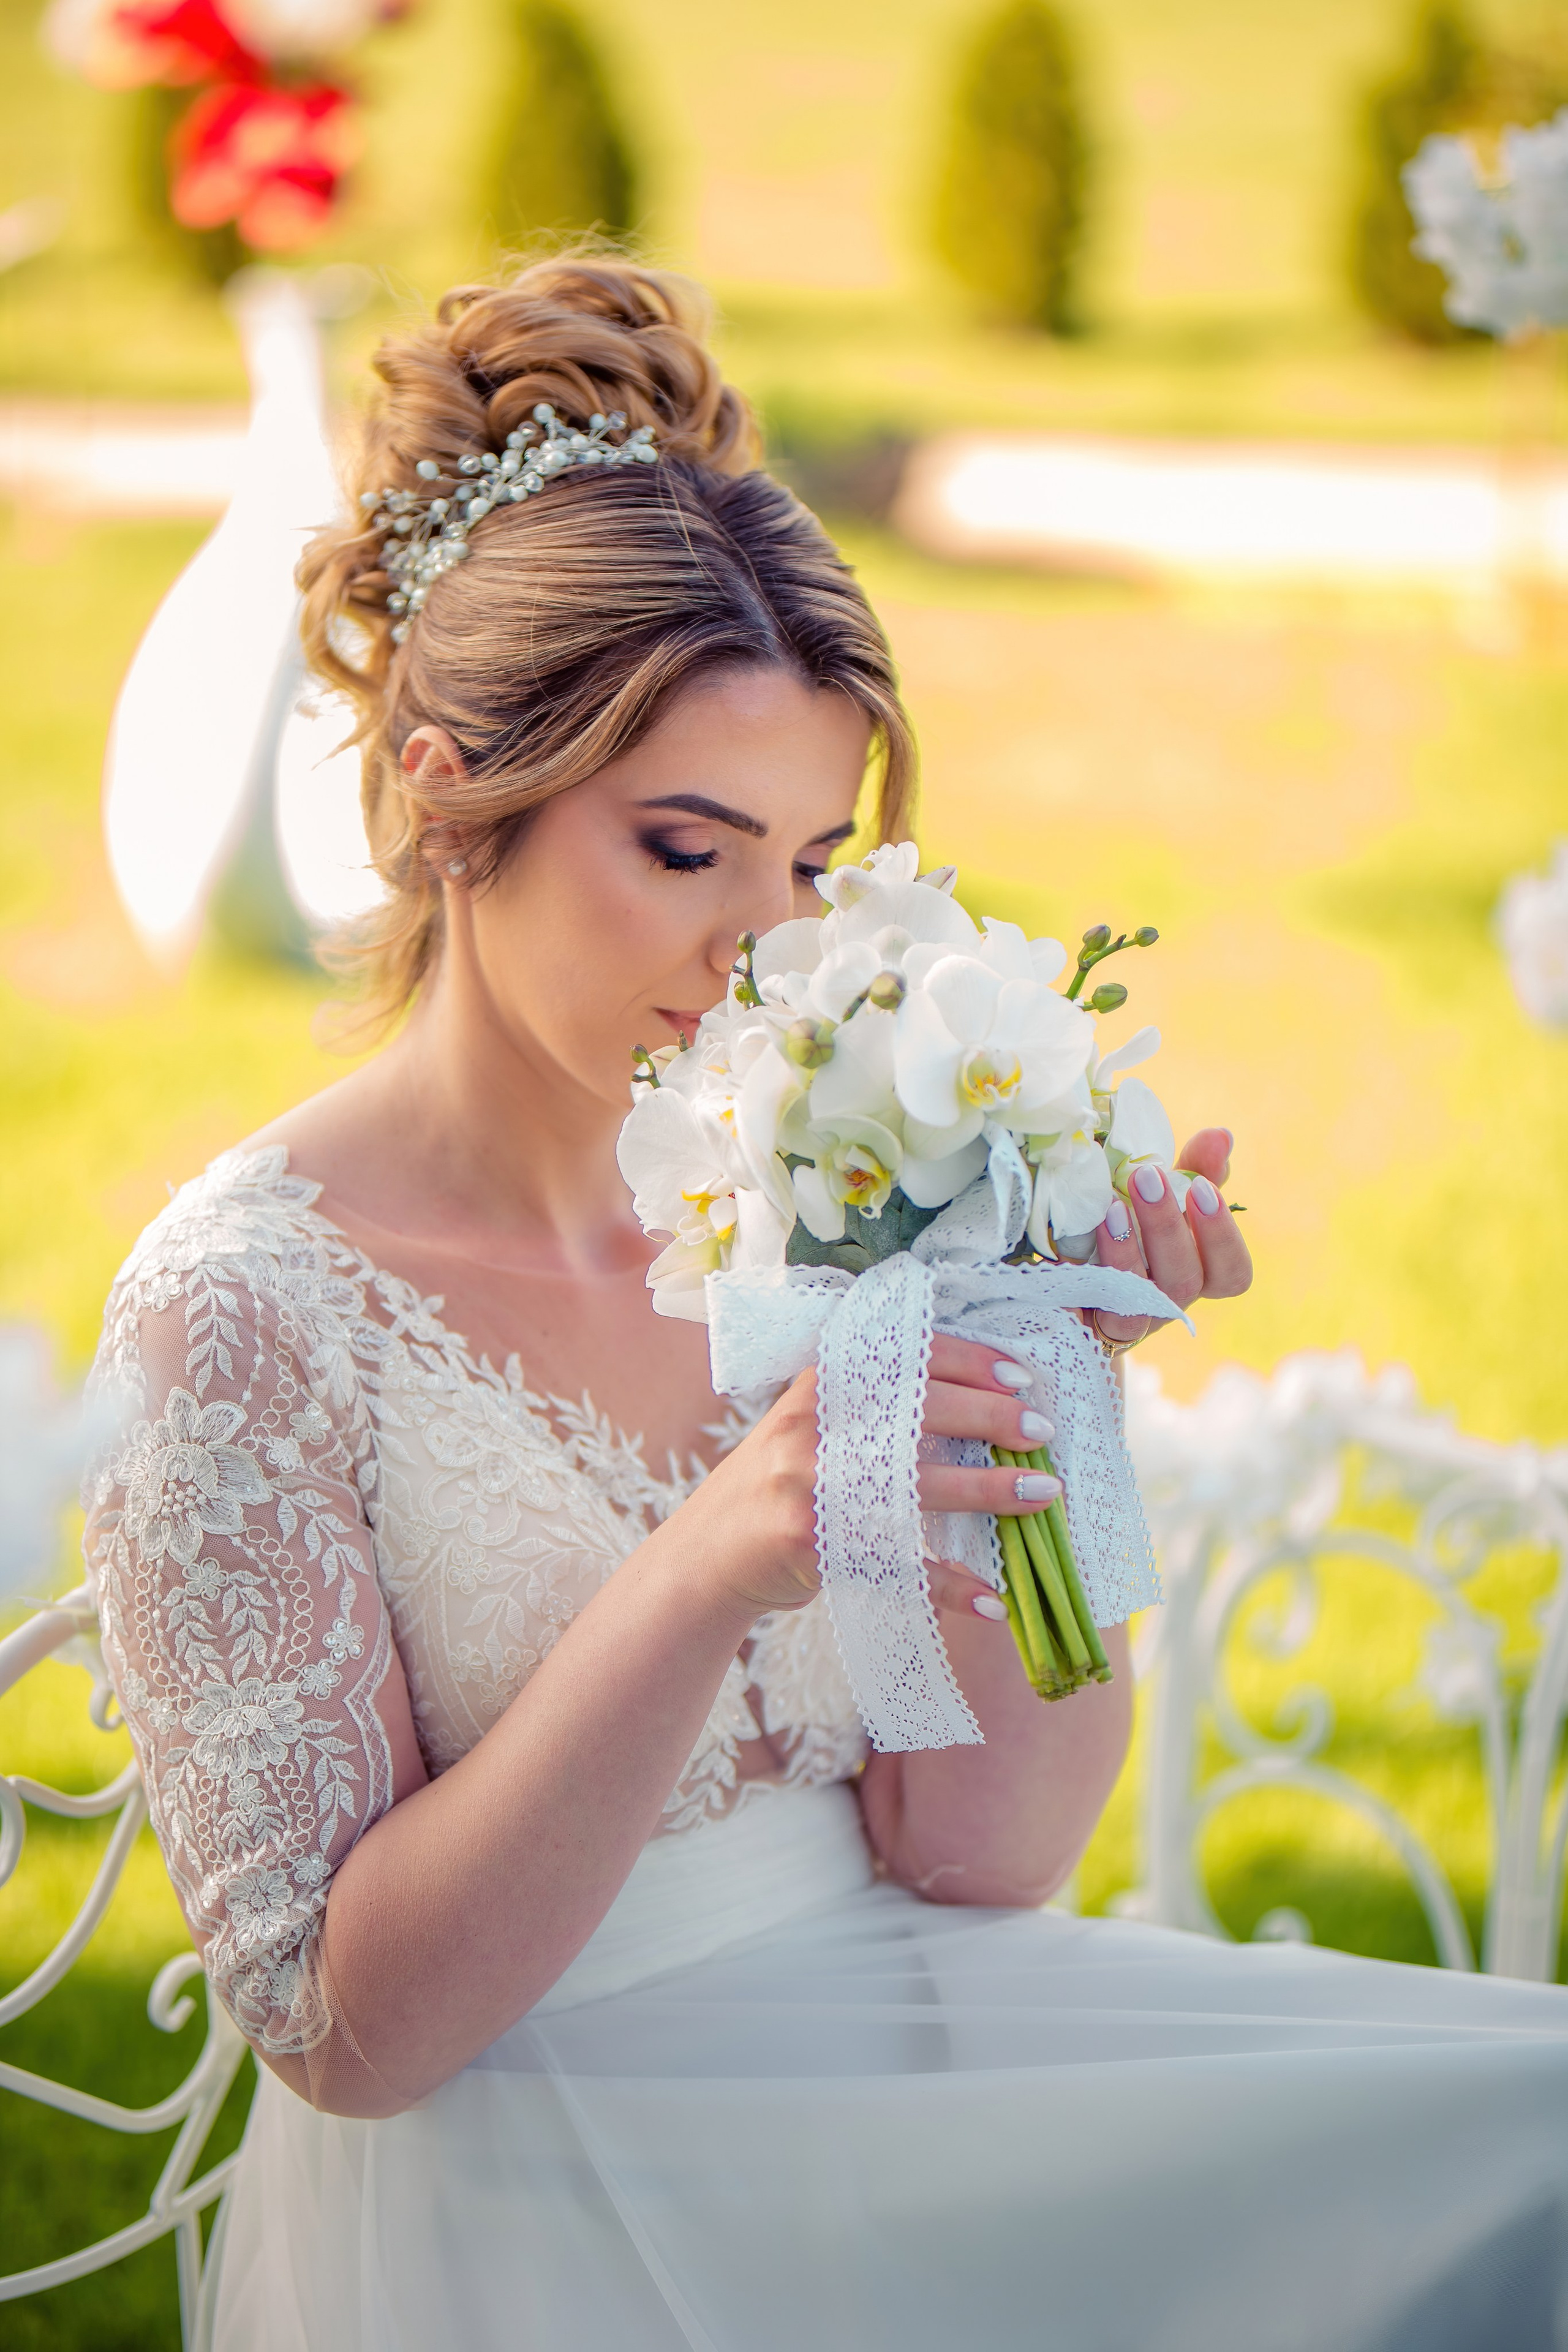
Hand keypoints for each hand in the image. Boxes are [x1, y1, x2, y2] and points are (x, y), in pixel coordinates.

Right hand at [683, 1337, 1070, 1618]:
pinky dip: (950, 1587)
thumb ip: (877, 1400)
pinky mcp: (813, 1546)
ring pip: (920, 1487)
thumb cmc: (785, 1477)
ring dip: (990, 1493)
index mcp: (821, 1382)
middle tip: (1042, 1432)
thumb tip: (988, 1394)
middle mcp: (813, 1427)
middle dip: (992, 1420)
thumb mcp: (816, 1419)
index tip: (1022, 1376)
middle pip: (920, 1414)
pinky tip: (994, 1598)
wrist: (711, 1550)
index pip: (907, 1354)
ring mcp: (810, 1486)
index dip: (970, 1362)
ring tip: (1042, 1495)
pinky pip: (899, 1568)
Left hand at [1093, 1126, 1251, 1344]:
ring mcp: (1127, 1319)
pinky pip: (1100, 1312)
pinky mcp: (1086, 1327)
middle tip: (1147, 1177)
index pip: (1232, 1274)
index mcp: (1192, 1274)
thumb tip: (1221, 1136)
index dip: (1223, 1236)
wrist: (1059, 1274)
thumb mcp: (1157, 1196)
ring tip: (1113, 1206)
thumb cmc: (1123, 1227)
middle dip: (1169, 1226)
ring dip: (1130, 1252)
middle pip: (1187, 1281)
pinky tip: (1088, 1237)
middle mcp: (1166, 1303)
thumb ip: (1193, 1169)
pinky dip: (1100, 1272)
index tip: (1203, 1187)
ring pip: (1146, 1302)